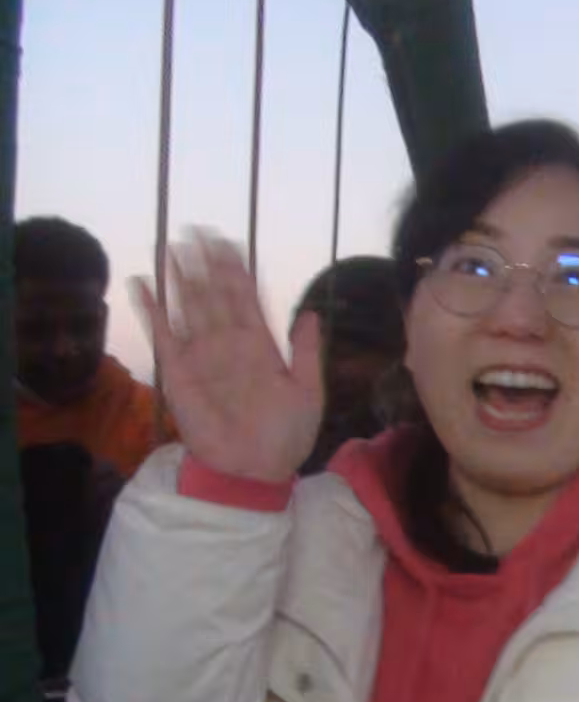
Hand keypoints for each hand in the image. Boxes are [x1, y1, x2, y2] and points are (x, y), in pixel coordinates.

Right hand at [132, 231, 321, 483]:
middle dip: (207, 264)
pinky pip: (164, 335)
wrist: (255, 471)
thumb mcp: (308, 392)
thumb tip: (311, 312)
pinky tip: (144, 283)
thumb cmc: (285, 436)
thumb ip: (308, 352)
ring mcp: (203, 356)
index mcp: (261, 346)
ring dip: (181, 278)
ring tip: (172, 246)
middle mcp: (229, 345)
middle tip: (197, 230)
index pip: (246, 298)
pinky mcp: (179, 373)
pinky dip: (153, 309)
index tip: (231, 241)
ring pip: (189, 307)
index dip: (238, 271)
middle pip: (215, 295)